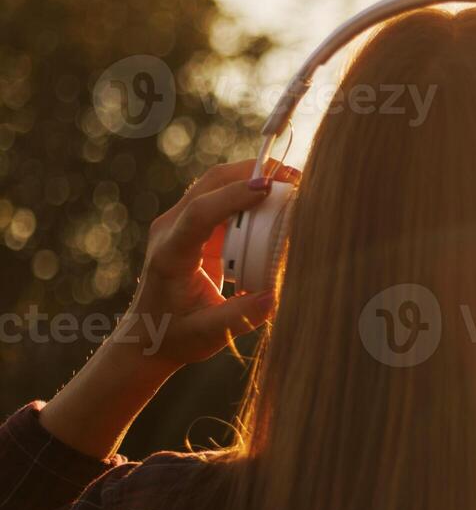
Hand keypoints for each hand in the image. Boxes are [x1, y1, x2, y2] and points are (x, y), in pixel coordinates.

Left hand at [118, 160, 292, 370]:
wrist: (147, 335)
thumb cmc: (175, 336)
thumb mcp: (208, 335)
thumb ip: (240, 316)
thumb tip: (276, 296)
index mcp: (170, 255)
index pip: (200, 213)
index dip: (233, 197)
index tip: (268, 189)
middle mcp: (170, 230)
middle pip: (209, 183)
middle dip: (251, 172)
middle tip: (294, 177)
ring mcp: (180, 223)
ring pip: (216, 182)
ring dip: (252, 176)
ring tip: (292, 182)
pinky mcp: (194, 226)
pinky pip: (222, 196)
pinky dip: (250, 190)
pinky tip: (277, 197)